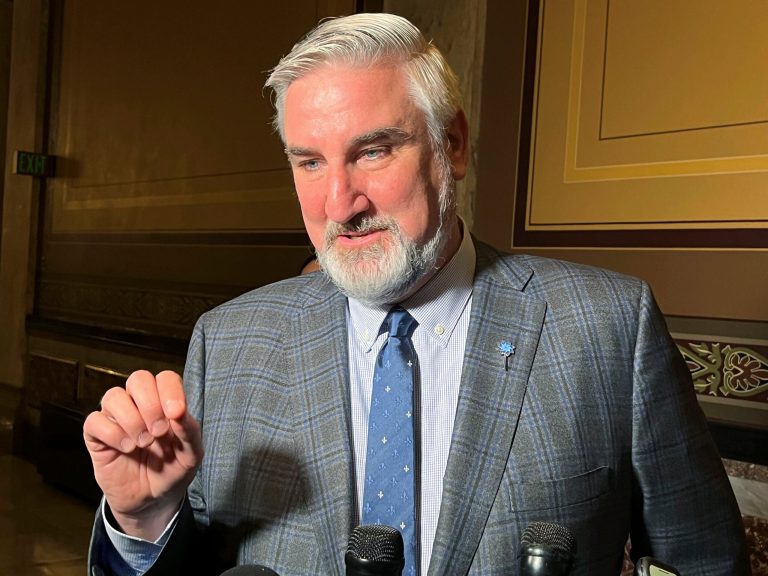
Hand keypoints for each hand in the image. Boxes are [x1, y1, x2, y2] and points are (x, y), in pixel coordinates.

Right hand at [83, 370, 202, 539]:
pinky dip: (112, 433)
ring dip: (131, 419)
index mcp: (165, 403)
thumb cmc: (172, 471)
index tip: (176, 414)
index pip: (165, 378)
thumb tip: (179, 411)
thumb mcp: (191, 455)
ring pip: (113, 396)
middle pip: (138, 379)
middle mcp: (139, 405)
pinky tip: (126, 448)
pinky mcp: (97, 436)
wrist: (152, 501)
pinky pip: (94, 420)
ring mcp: (117, 418)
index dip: (170, 391)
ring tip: (143, 443)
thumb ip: (190, 431)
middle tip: (159, 432)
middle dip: (150, 404)